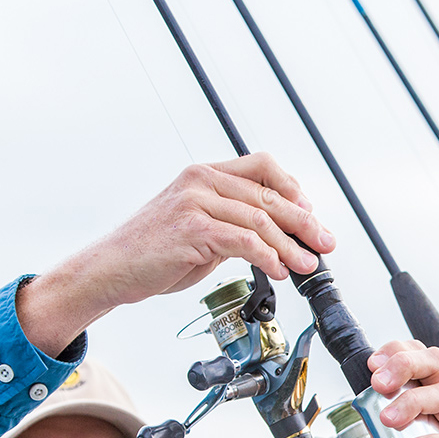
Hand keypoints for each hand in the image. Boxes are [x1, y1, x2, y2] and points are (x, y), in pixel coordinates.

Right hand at [17, 153, 334, 354]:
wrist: (112, 268)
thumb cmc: (153, 254)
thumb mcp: (199, 231)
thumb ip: (231, 226)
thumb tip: (271, 240)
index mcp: (204, 174)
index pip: (262, 166)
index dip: (293, 188)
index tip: (311, 215)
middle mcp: (201, 180)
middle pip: (268, 195)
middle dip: (304, 222)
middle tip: (326, 243)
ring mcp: (195, 202)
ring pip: (260, 219)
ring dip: (290, 245)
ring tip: (307, 265)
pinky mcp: (192, 228)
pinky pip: (243, 240)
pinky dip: (267, 257)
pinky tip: (279, 271)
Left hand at [367, 341, 438, 437]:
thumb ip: (378, 422)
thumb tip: (362, 401)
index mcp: (429, 395)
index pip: (420, 357)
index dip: (397, 352)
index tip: (373, 364)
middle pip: (436, 364)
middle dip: (404, 365)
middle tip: (380, 383)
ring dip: (412, 402)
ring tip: (389, 419)